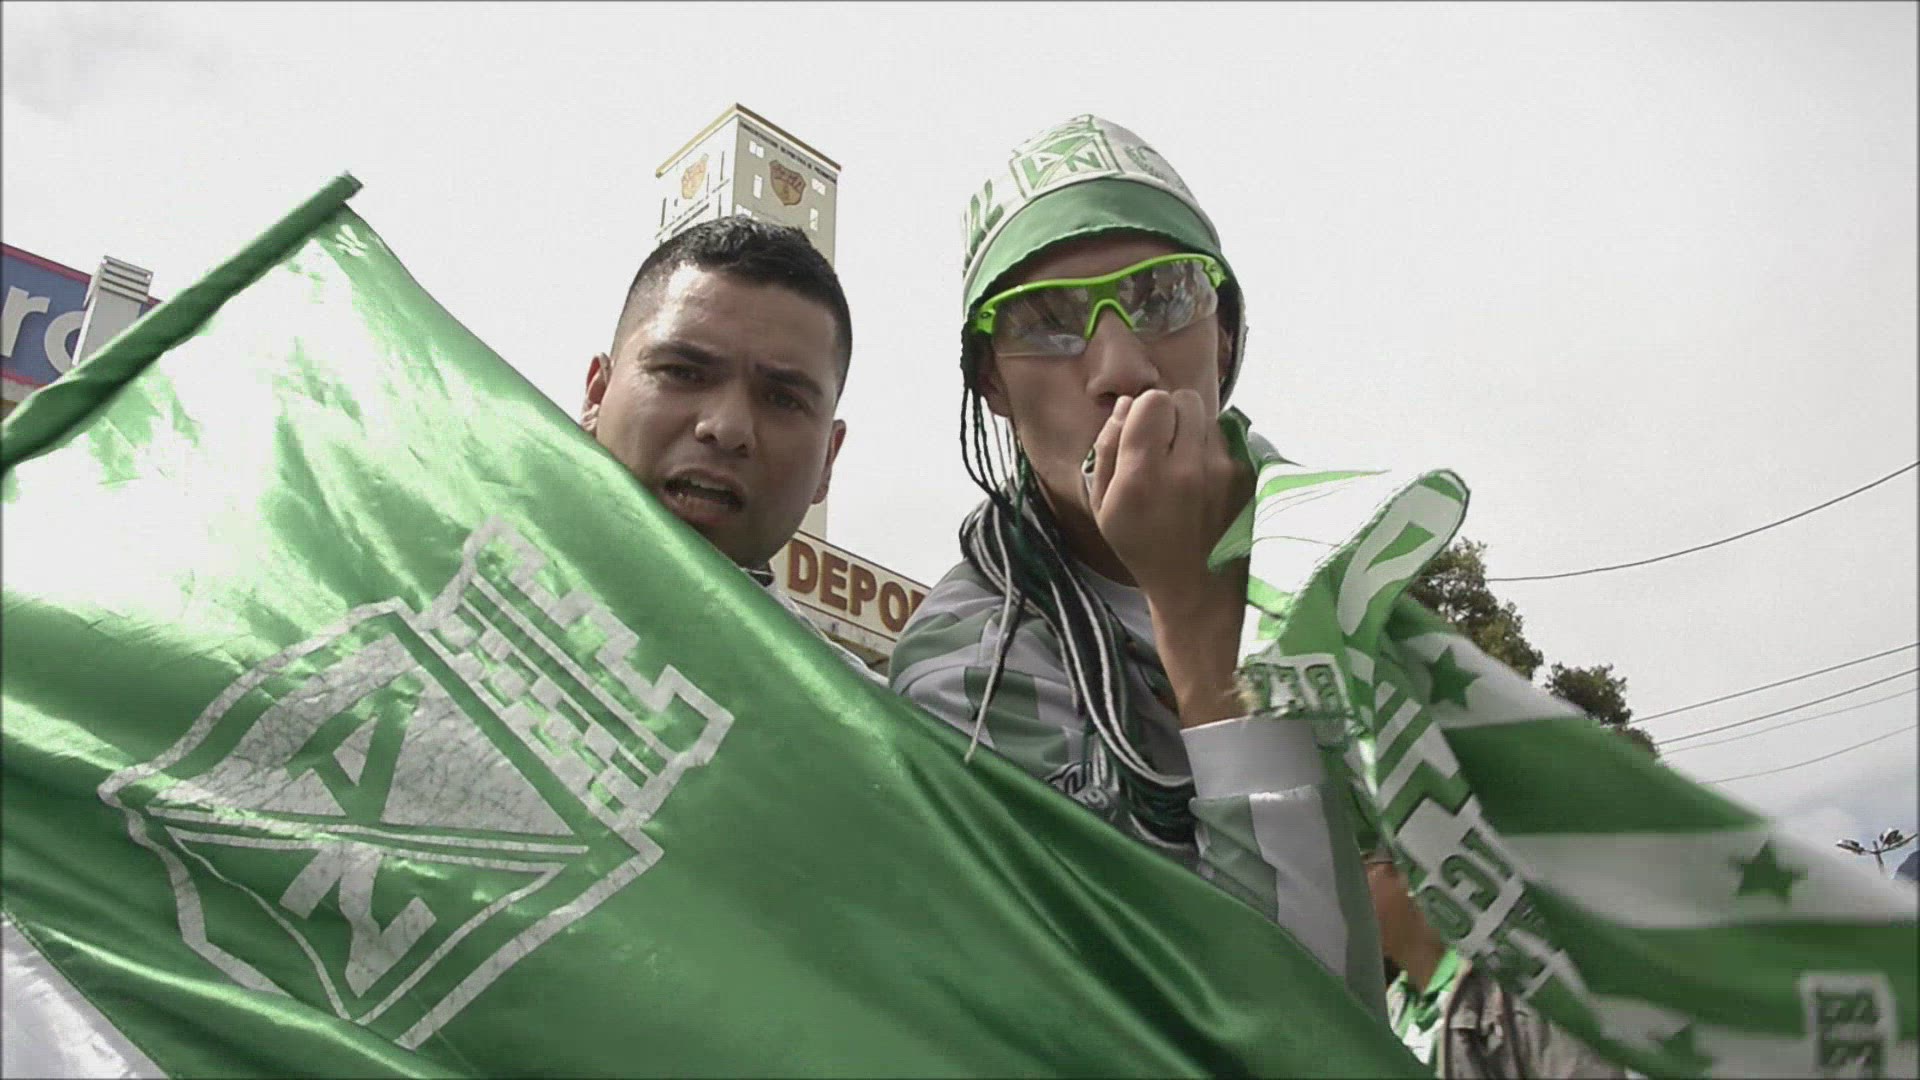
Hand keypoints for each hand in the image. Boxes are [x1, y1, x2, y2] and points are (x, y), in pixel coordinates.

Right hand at [1087, 389, 1252, 727]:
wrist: (1199, 592)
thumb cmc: (1144, 548)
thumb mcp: (1103, 507)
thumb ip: (1107, 450)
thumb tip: (1126, 405)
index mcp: (1143, 476)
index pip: (1153, 401)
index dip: (1145, 412)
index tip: (1142, 434)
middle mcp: (1188, 468)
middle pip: (1184, 400)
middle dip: (1171, 416)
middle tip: (1165, 448)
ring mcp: (1225, 472)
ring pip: (1209, 418)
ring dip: (1195, 432)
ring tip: (1186, 468)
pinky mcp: (1249, 477)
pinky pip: (1229, 441)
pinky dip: (1215, 452)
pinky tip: (1207, 481)